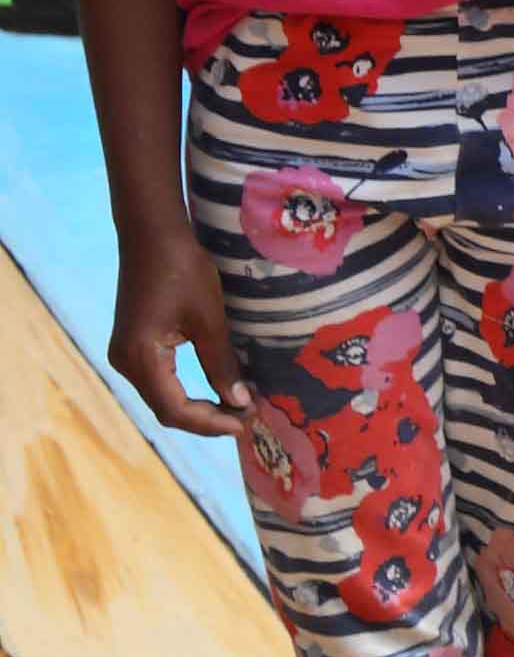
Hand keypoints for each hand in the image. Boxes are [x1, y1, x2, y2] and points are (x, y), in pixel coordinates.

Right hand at [108, 225, 256, 444]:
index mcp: (140, 358)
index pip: (175, 410)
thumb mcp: (209, 319)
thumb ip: (222, 364)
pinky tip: (211, 392)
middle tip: (245, 420)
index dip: (211, 423)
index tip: (246, 423)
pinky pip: (157, 381)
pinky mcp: (131, 345)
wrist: (151, 233)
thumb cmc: (183, 269)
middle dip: (206, 419)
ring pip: (161, 398)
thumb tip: (240, 403)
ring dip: (196, 408)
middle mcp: (124, 363)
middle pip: (165, 409)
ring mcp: (124, 355)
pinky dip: (184, 392)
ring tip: (234, 410)